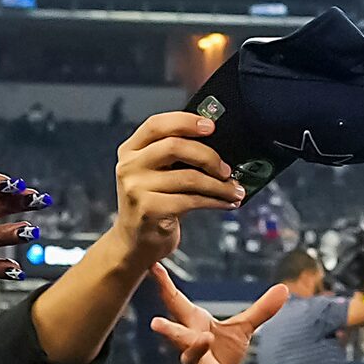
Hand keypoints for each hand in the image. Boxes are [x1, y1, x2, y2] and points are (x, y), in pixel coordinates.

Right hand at [109, 112, 244, 267]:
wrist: (134, 241)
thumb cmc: (153, 203)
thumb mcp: (155, 173)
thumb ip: (174, 156)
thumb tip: (216, 145)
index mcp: (131, 150)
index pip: (157, 125)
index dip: (186, 121)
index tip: (210, 126)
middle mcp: (130, 166)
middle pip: (175, 146)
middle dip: (208, 156)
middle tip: (226, 169)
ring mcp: (136, 188)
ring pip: (189, 178)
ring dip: (219, 185)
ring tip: (234, 190)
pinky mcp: (148, 210)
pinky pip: (191, 200)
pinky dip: (215, 201)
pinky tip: (225, 203)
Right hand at [151, 273, 287, 363]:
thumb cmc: (220, 353)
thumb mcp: (241, 329)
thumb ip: (261, 310)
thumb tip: (284, 288)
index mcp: (192, 325)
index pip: (175, 302)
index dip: (164, 284)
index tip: (153, 266)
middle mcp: (189, 344)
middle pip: (177, 334)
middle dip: (166, 328)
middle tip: (155, 322)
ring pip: (192, 358)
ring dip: (195, 349)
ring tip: (203, 339)